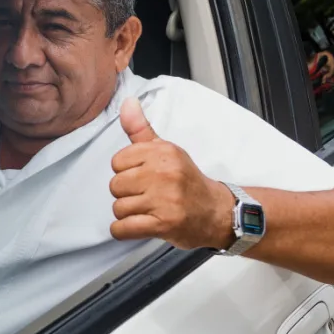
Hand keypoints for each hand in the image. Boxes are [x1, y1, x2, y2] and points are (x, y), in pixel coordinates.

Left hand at [109, 98, 233, 250]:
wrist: (218, 213)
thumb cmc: (186, 180)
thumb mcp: (166, 150)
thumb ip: (140, 128)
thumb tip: (126, 102)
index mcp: (162, 152)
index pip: (117, 162)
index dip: (126, 172)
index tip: (143, 177)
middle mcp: (164, 173)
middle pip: (115, 186)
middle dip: (126, 194)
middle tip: (147, 196)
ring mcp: (164, 200)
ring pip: (118, 208)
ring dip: (128, 214)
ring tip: (148, 210)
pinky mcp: (164, 224)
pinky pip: (123, 228)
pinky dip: (124, 231)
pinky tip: (138, 226)